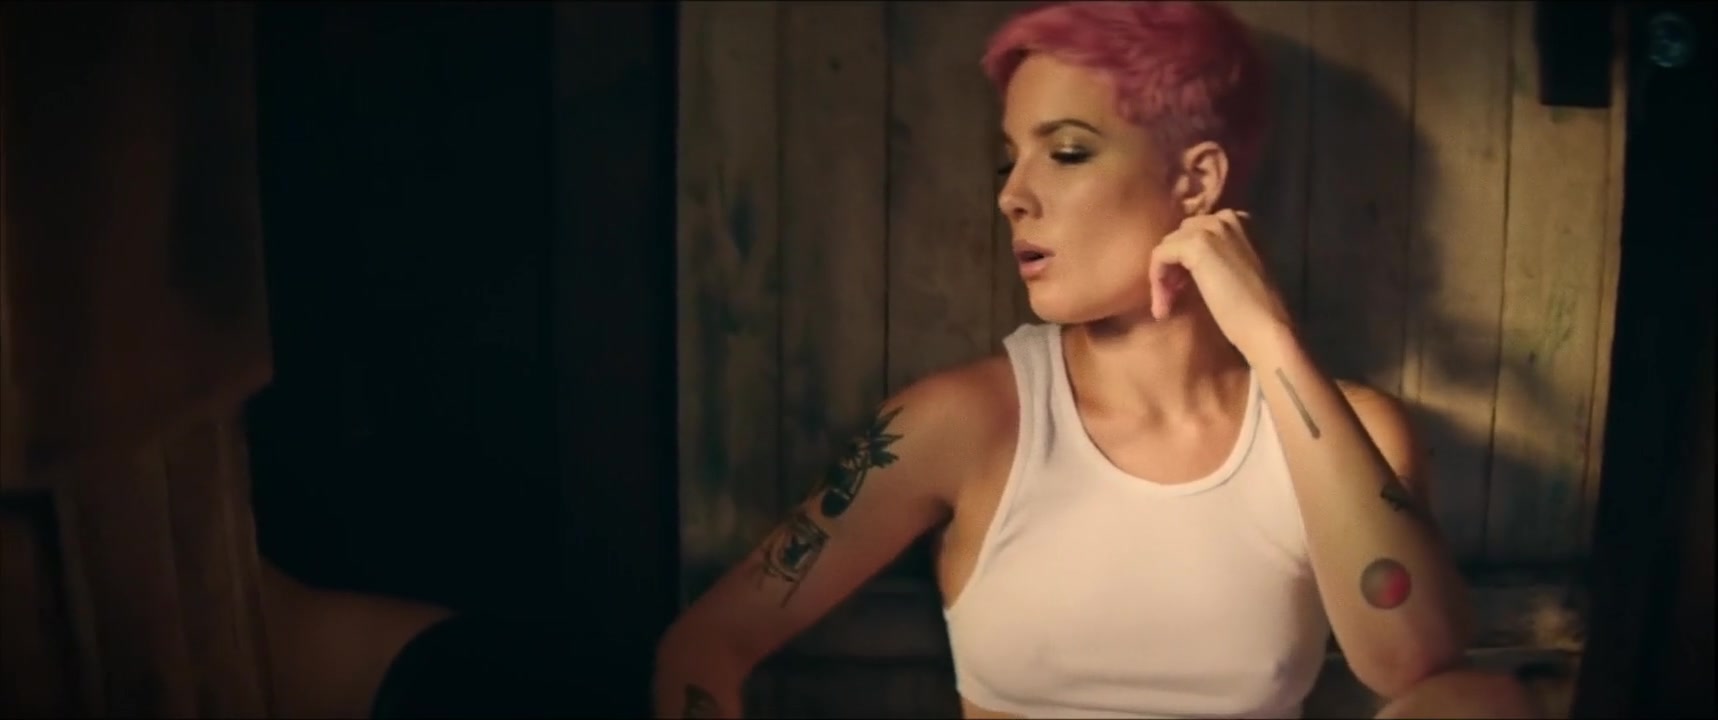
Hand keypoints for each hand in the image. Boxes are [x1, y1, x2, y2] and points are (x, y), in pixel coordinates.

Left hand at [1149, 209, 1293, 358]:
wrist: (1265, 326)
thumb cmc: (1253, 309)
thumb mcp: (1233, 272)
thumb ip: (1213, 258)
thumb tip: (1181, 263)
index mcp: (1239, 221)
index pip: (1194, 233)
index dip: (1182, 262)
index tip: (1180, 291)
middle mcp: (1225, 217)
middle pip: (1179, 237)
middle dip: (1171, 267)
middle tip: (1171, 299)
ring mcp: (1212, 228)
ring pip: (1168, 247)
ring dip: (1163, 277)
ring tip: (1166, 307)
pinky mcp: (1197, 244)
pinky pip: (1160, 255)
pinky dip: (1157, 280)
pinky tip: (1163, 306)